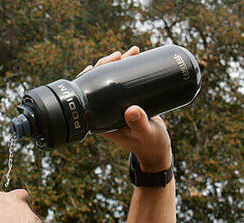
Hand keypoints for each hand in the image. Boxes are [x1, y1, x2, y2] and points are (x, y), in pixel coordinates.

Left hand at [77, 46, 172, 172]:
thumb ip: (139, 124)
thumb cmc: (149, 144)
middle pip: (97, 82)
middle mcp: (103, 110)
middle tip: (122, 55)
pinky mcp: (125, 100)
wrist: (157, 149)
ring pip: (110, 79)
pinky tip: (135, 56)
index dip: (87, 77)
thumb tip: (131, 111)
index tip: (96, 65)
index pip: (87, 94)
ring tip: (133, 51)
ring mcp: (113, 104)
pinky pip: (122, 81)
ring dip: (119, 63)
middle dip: (106, 64)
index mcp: (99, 119)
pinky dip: (128, 67)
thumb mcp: (146, 133)